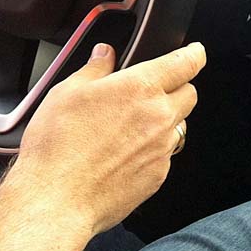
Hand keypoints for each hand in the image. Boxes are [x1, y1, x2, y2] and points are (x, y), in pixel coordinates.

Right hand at [12, 41, 203, 235]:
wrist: (56, 198)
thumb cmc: (58, 146)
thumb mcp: (67, 92)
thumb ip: (95, 69)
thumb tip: (105, 55)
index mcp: (141, 88)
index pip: (186, 63)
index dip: (193, 54)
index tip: (194, 52)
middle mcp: (159, 116)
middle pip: (189, 94)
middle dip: (176, 89)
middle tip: (151, 93)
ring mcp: (162, 148)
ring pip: (178, 126)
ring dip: (164, 122)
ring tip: (130, 128)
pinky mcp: (158, 175)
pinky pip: (165, 155)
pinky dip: (152, 150)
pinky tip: (123, 155)